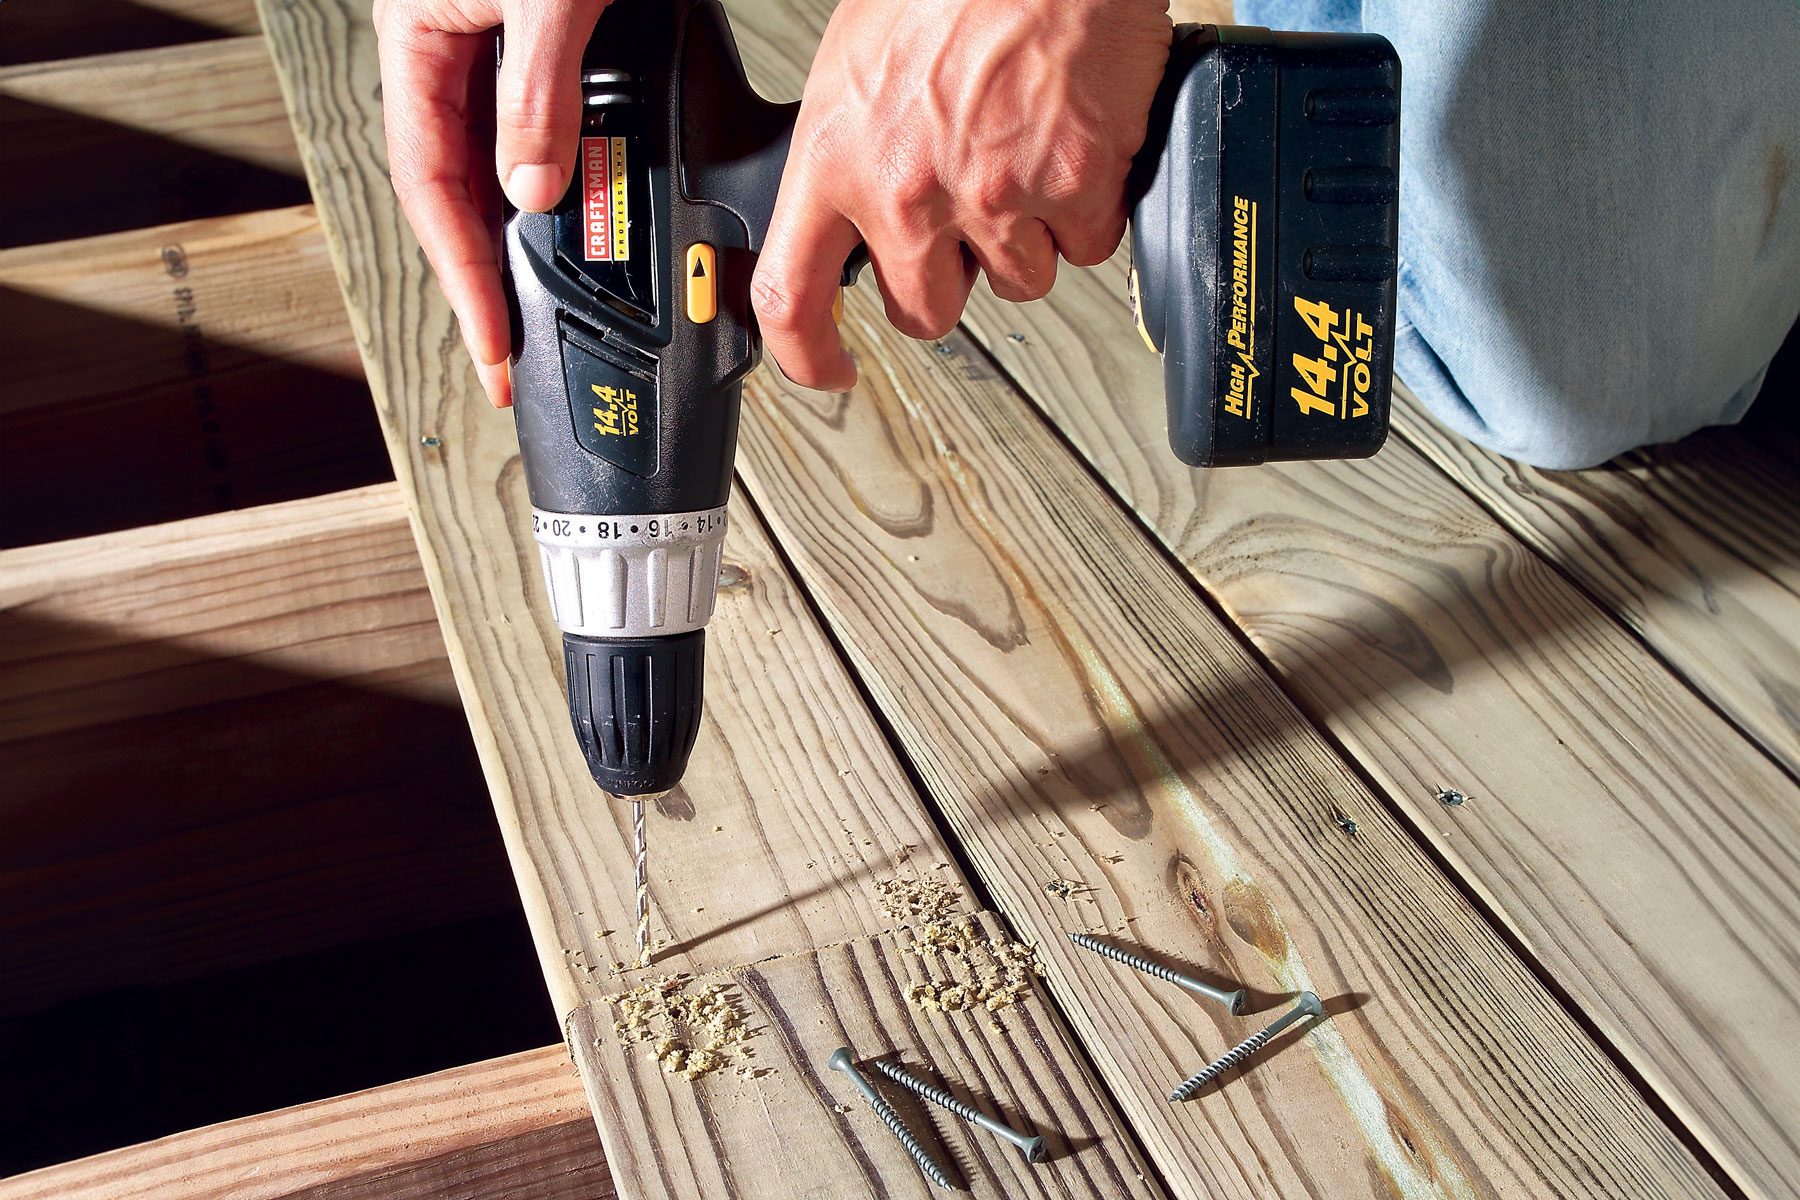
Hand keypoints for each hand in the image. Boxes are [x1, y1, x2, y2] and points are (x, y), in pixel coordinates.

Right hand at [375, 0, 610, 407]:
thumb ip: (536, 91)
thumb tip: (531, 187)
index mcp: (417, 40)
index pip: (430, 189)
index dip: (462, 276)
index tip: (492, 346)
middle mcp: (447, 50)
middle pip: (458, 190)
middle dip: (487, 274)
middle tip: (515, 350)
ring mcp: (490, 48)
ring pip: (497, 165)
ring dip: (521, 237)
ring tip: (545, 307)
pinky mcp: (541, 41)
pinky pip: (537, 128)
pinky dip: (556, 180)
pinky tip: (574, 217)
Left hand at [752, 0, 1170, 390]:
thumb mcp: (856, 64)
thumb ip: (847, 152)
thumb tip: (847, 213)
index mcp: (837, 158)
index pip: (791, 296)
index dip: (807, 355)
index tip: (830, 368)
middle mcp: (908, 192)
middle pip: (925, 311)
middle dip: (948, 280)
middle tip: (966, 216)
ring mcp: (995, 197)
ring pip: (1015, 282)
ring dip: (1025, 238)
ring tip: (1025, 152)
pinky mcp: (1073, 189)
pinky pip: (1085, 247)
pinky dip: (1087, 210)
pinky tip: (1073, 146)